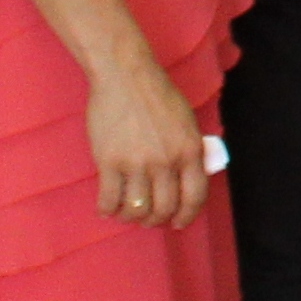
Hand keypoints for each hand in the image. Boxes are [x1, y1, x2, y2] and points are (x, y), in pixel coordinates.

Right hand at [88, 52, 208, 230]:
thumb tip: (189, 178)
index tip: (178, 223)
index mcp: (190, 151)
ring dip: (132, 217)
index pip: (195, 196)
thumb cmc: (158, 96)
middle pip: (164, 207)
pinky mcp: (109, 161)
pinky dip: (107, 209)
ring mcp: (137, 163)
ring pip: (137, 208)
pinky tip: (106, 210)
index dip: (187, 215)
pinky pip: (109, 198)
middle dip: (156, 219)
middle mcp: (167, 161)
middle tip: (148, 219)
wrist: (126, 78)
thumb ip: (190, 151)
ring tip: (127, 214)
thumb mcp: (187, 123)